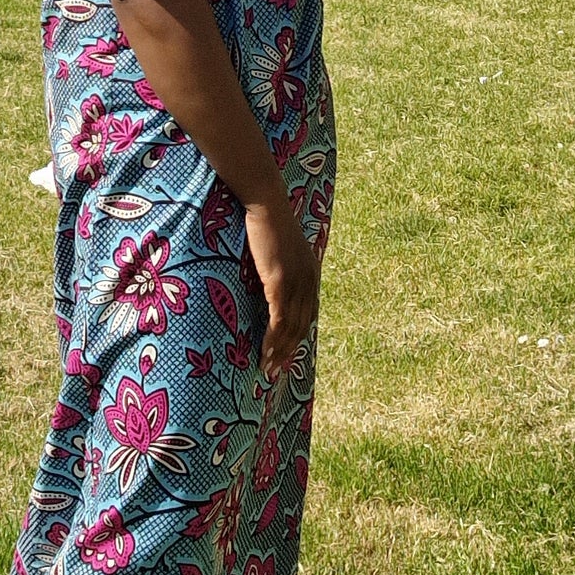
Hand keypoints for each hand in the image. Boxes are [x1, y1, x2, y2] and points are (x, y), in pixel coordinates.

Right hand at [244, 196, 318, 380]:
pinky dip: (272, 339)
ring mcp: (296, 283)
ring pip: (290, 328)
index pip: (308, 313)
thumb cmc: (266, 220)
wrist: (266, 203)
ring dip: (279, 351)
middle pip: (301, 326)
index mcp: (311, 273)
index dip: (298, 336)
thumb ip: (280, 264)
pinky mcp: (280, 283)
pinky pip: (278, 320)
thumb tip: (268, 276)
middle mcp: (308, 281)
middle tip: (275, 371)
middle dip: (289, 351)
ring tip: (267, 368)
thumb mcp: (279, 246)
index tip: (287, 354)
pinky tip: (264, 352)